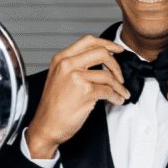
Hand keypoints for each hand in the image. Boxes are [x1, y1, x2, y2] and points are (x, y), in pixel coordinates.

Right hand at [25, 36, 130, 157]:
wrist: (46, 126)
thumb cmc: (52, 106)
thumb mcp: (58, 78)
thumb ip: (75, 66)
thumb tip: (100, 62)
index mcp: (61, 59)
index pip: (88, 41)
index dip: (107, 44)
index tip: (117, 50)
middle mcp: (68, 65)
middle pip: (102, 53)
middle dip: (116, 65)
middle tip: (119, 75)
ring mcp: (76, 77)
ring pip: (108, 75)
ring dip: (119, 85)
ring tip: (121, 92)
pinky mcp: (85, 92)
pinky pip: (108, 91)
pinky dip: (116, 96)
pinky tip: (116, 100)